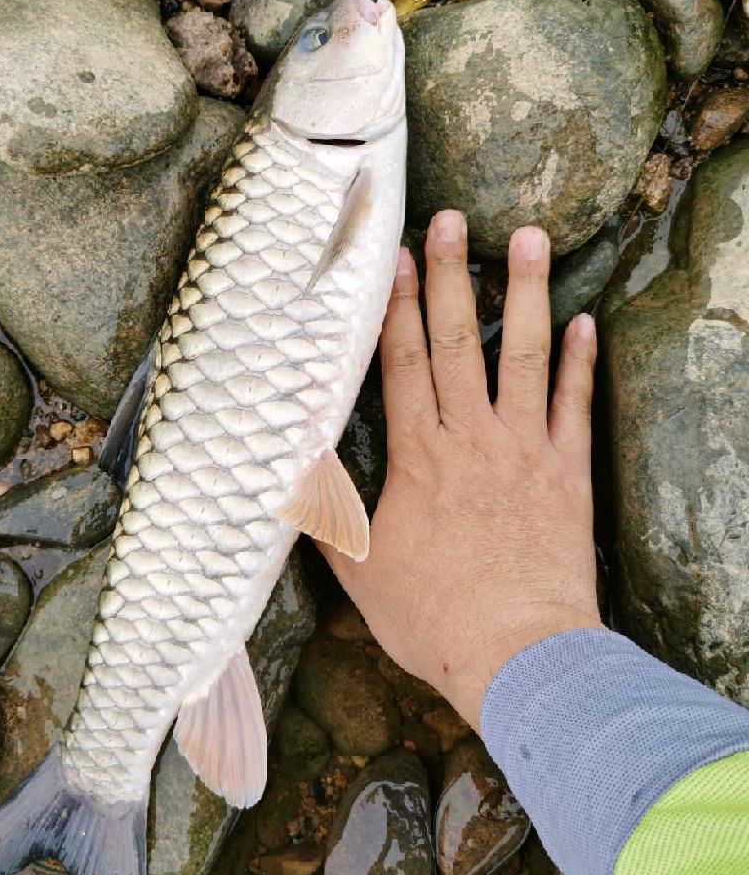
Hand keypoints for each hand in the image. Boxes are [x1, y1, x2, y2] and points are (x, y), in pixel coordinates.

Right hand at [320, 210, 603, 730]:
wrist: (519, 654)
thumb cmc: (433, 617)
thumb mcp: (361, 573)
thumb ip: (328, 518)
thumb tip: (291, 479)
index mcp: (419, 458)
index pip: (405, 366)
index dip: (399, 309)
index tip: (396, 260)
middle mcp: (472, 439)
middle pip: (459, 343)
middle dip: (452, 277)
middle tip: (451, 220)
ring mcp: (525, 450)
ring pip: (523, 357)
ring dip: (525, 294)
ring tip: (529, 238)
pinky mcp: (567, 473)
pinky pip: (574, 405)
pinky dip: (580, 362)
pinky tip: (584, 321)